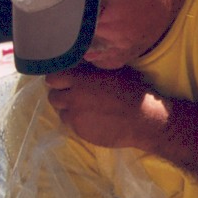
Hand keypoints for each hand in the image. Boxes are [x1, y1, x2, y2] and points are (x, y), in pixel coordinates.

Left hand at [45, 64, 166, 148]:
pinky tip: (95, 119)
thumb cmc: (133, 91)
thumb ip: (92, 70)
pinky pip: (72, 125)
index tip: (67, 81)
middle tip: (75, 96)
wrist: (144, 119)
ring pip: (61, 112)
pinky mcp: (81, 132)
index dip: (59, 80)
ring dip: (70, 110)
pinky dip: (80, 121)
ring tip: (86, 109)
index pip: (53, 78)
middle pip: (53, 97)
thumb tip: (79, 65)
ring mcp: (76, 117)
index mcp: (80, 79)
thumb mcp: (114, 72)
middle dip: (62, 95)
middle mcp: (73, 98)